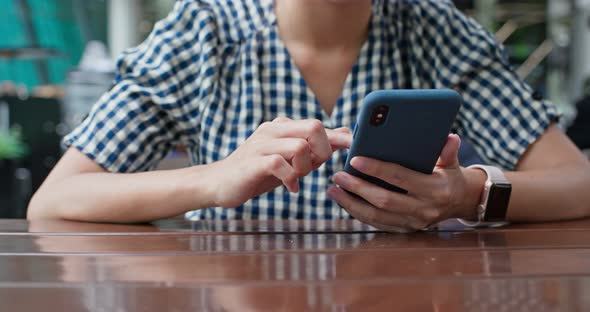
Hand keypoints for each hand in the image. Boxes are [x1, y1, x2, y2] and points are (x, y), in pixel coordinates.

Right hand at [209, 118, 351, 207]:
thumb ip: (314, 148)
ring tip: (297, 178)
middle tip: (315, 168)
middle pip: (314, 127)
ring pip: (300, 146)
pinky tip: (290, 188)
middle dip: (324, 151)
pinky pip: (280, 164)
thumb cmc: (258, 172)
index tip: (353, 150)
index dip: (339, 139)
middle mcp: (273, 129)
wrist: (219, 183)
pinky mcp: (252, 162)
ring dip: (306, 167)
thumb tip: (345, 134)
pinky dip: (290, 178)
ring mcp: (261, 144)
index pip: (318, 125)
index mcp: (283, 126)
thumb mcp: (289, 159)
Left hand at [327, 134, 485, 232]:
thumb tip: (451, 137)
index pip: (400, 177)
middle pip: (384, 200)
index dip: (376, 169)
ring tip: (333, 191)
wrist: (460, 202)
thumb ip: (448, 151)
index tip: (355, 160)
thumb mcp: (451, 162)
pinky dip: (359, 213)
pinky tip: (344, 201)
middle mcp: (424, 209)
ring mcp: (414, 223)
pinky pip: (377, 224)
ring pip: (377, 217)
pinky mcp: (405, 230)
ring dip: (351, 204)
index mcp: (435, 189)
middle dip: (358, 188)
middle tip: (338, 176)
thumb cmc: (449, 176)